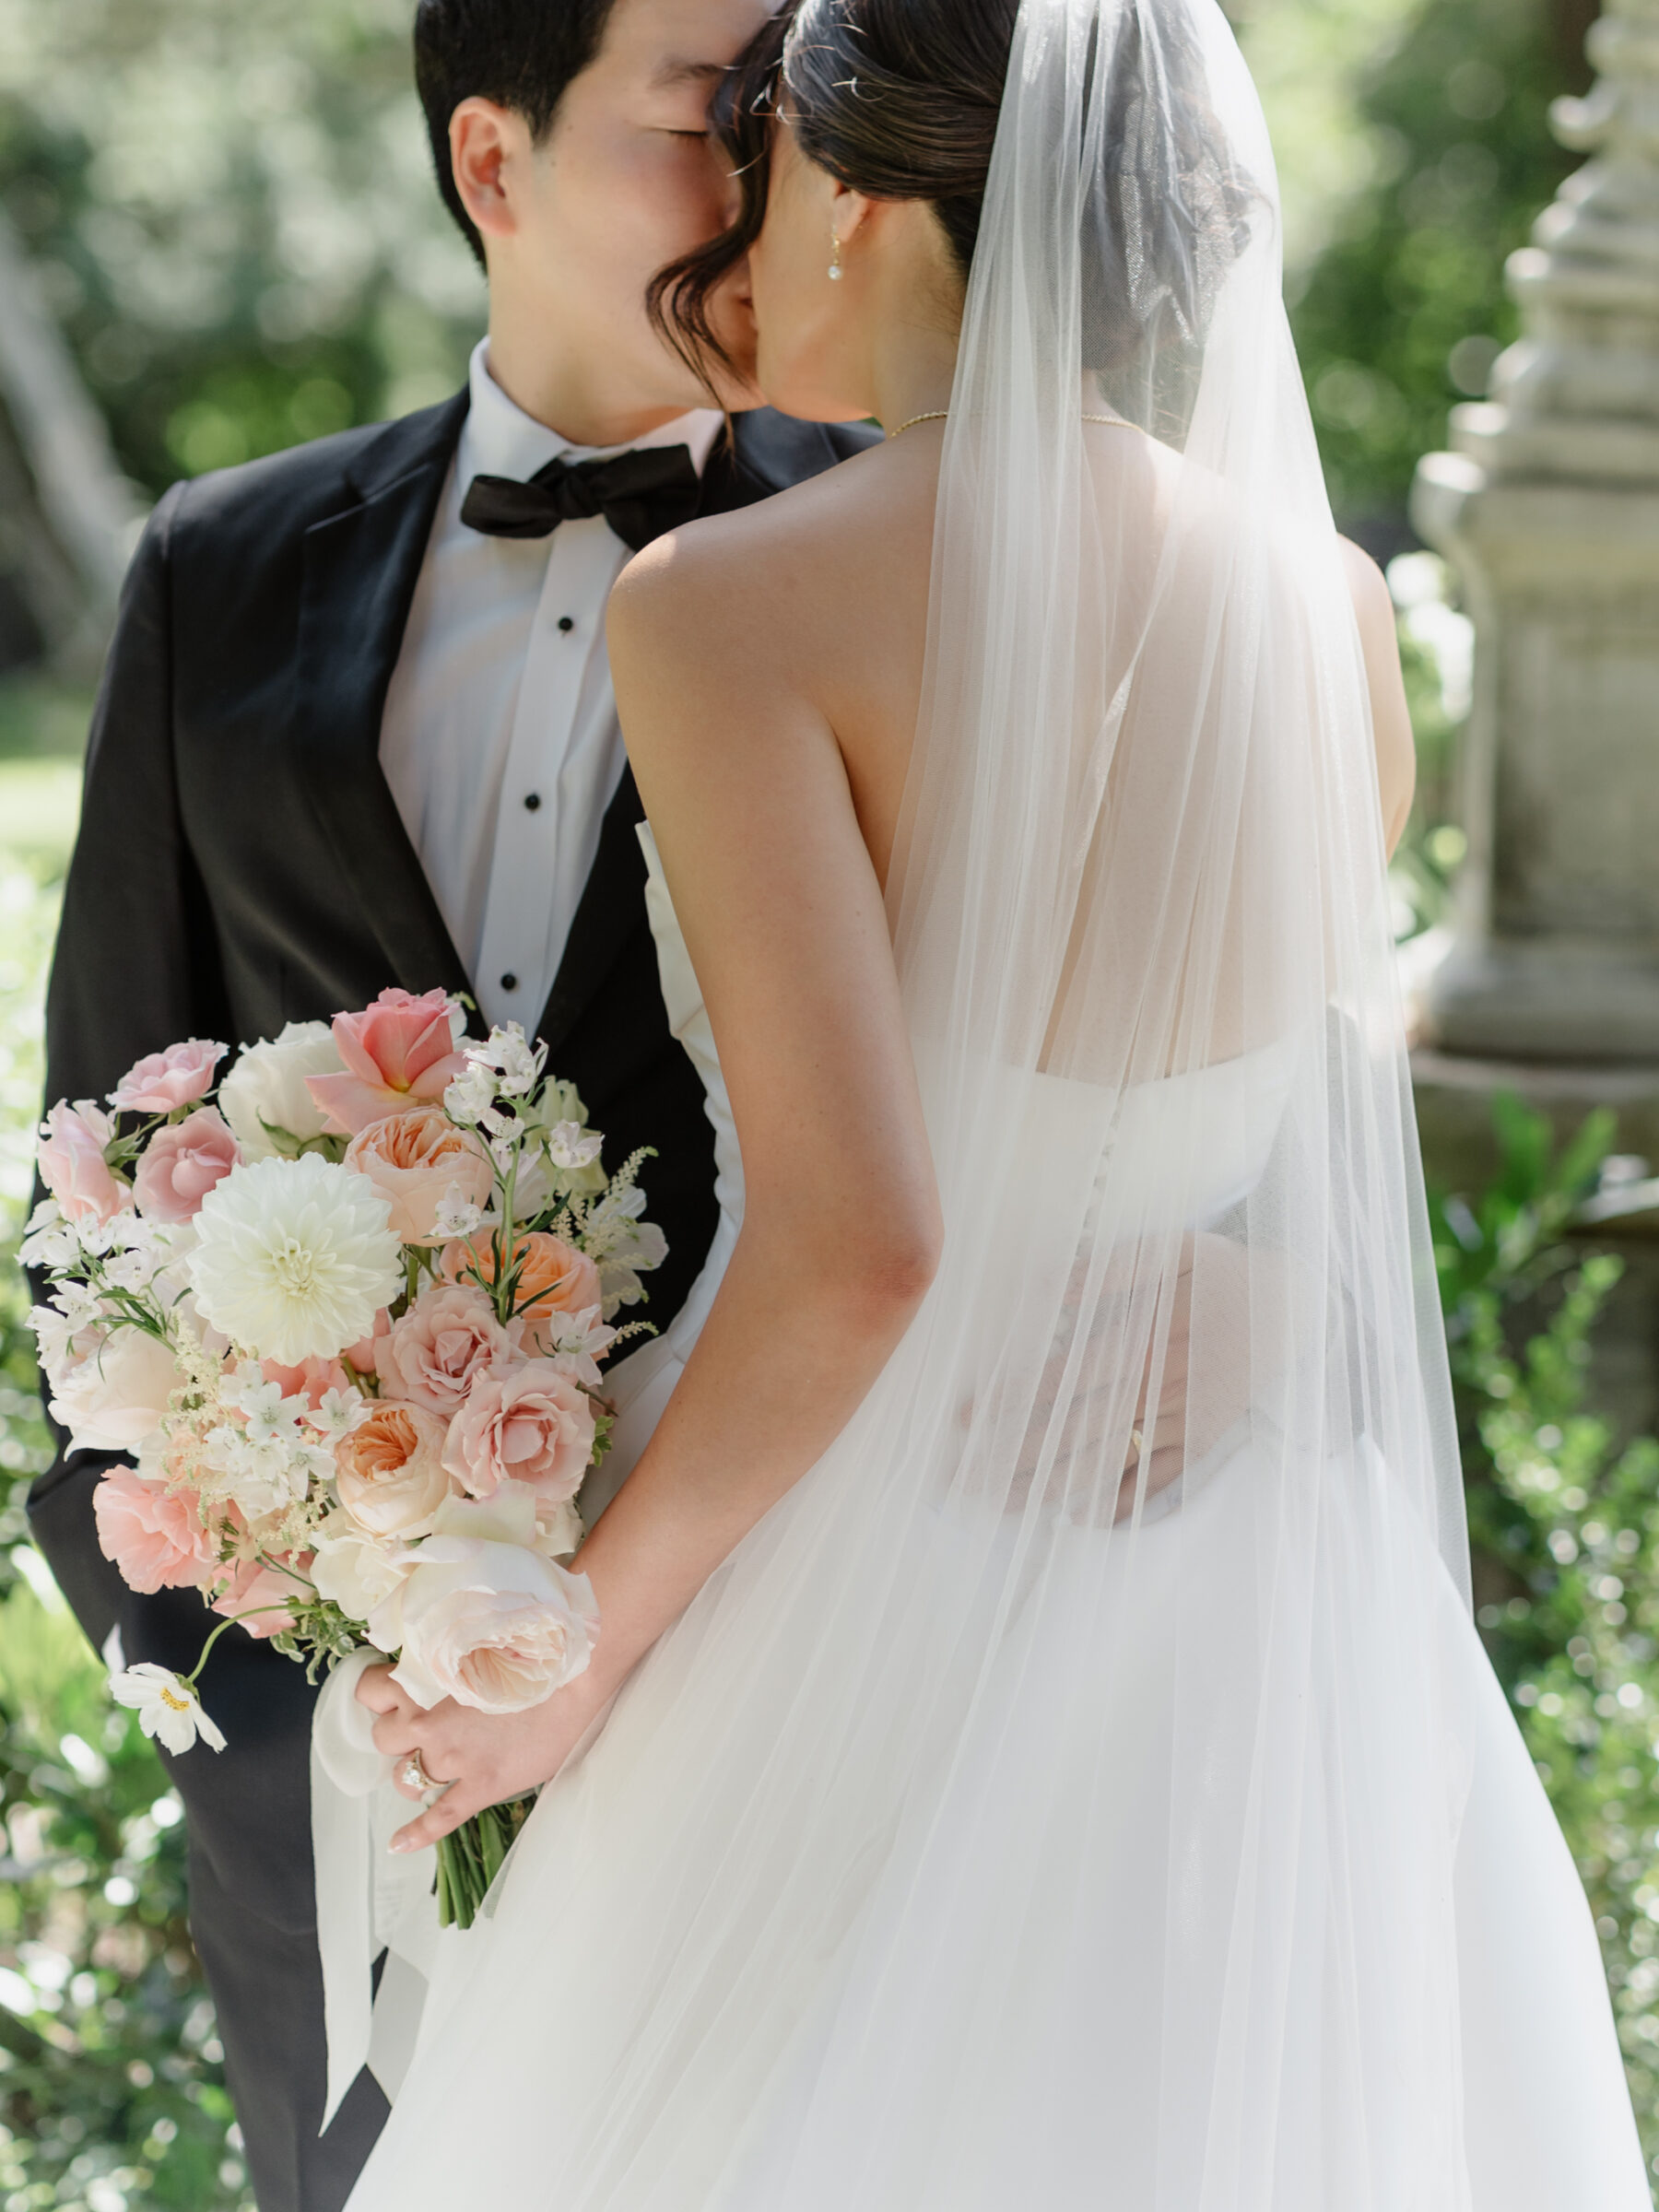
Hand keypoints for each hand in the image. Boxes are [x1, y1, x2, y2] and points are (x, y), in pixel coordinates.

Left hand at [354, 1662, 608, 1854]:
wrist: (575, 1675)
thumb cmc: (530, 1648)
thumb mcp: (472, 1643)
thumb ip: (443, 1662)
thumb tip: (432, 1669)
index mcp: (424, 1683)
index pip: (371, 1691)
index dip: (378, 1694)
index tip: (389, 1693)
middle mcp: (429, 1724)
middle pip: (384, 1738)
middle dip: (396, 1735)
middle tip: (418, 1727)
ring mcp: (454, 1760)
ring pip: (405, 1778)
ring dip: (410, 1773)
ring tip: (425, 1769)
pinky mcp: (480, 1786)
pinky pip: (441, 1817)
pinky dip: (417, 1833)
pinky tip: (398, 1844)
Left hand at [990, 1231, 1263, 1523]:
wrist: (1300, 1309)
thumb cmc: (1228, 1272)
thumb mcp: (1175, 1251)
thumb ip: (1113, 1268)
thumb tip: (1054, 1284)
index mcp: (1142, 1343)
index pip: (1062, 1381)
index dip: (1012, 1401)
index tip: (965, 1416)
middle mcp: (1155, 1391)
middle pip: (1074, 1431)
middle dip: (1017, 1455)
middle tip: (965, 1477)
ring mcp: (1179, 1421)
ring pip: (1108, 1460)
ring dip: (1053, 1485)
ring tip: (1004, 1505)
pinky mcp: (1201, 1440)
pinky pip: (1157, 1479)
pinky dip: (1120, 1501)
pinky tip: (1080, 1516)